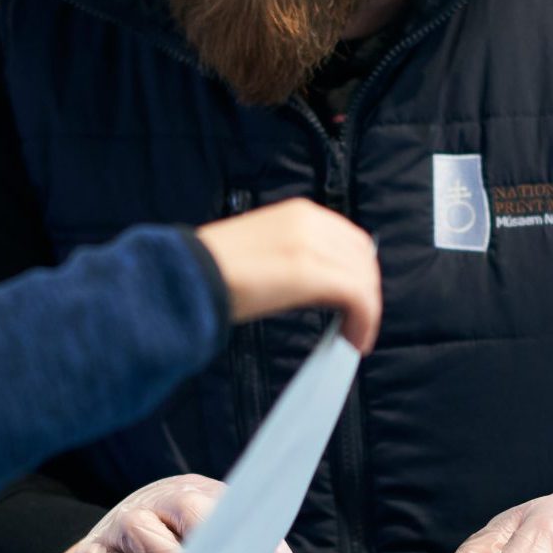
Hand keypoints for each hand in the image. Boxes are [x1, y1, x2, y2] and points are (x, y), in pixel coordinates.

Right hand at [196, 197, 381, 353]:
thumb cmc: (212, 272)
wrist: (186, 277)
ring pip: (364, 279)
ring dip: (365, 312)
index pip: (350, 240)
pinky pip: (358, 298)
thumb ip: (295, 258)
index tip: (352, 300)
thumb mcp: (263, 252)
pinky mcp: (310, 272)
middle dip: (365, 293)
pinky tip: (352, 340)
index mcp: (299, 213)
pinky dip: (364, 321)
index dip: (357, 273)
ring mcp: (310, 245)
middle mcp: (310, 221)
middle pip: (362, 258)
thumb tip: (318, 286)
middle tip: (355, 323)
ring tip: (353, 337)